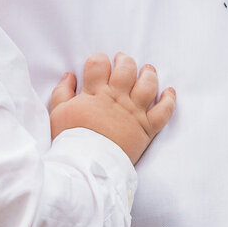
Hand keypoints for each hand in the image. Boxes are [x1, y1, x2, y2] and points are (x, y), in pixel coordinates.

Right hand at [49, 52, 175, 164]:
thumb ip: (63, 92)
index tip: (99, 64)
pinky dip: (169, 100)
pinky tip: (169, 91)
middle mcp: (117, 99)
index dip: (99, 59)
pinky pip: (164, 111)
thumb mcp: (58, 114)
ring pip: (148, 84)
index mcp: (95, 93)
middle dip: (125, 61)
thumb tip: (69, 75)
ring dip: (149, 74)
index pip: (99, 64)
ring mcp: (134, 112)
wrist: (87, 167)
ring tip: (147, 69)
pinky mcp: (147, 128)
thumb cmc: (70, 141)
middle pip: (126, 69)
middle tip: (122, 60)